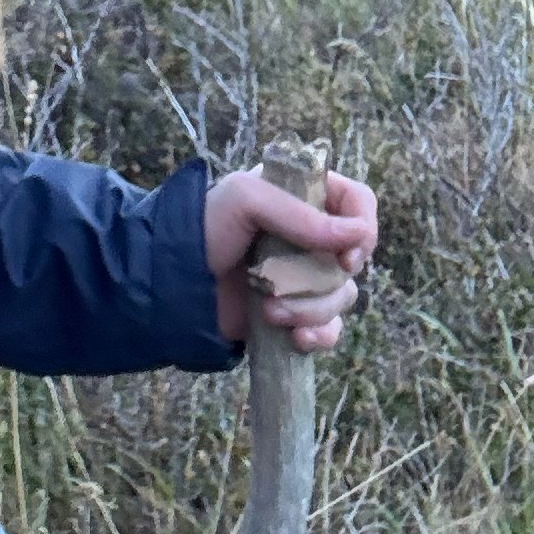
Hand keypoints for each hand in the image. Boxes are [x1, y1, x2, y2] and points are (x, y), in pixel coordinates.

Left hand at [207, 166, 375, 352]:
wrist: (170, 285)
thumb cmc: (203, 229)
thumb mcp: (245, 200)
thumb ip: (301, 213)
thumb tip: (357, 236)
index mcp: (301, 195)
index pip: (358, 202)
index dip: (363, 228)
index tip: (347, 255)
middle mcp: (308, 235)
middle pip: (353, 258)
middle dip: (326, 279)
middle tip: (289, 284)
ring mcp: (303, 275)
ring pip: (342, 296)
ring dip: (311, 309)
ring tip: (271, 310)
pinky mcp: (295, 312)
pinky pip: (330, 329)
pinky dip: (318, 335)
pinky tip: (295, 337)